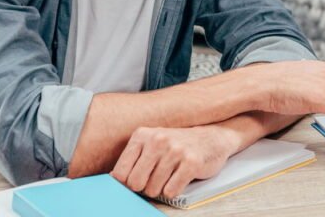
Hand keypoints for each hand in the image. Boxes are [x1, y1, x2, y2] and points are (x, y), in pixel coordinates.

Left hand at [111, 125, 236, 199]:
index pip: (120, 173)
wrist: (212, 137)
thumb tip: (112, 180)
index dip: (127, 182)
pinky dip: (174, 190)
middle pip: (135, 183)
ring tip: (170, 175)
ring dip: (161, 188)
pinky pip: (171, 191)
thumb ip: (132, 159)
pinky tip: (180, 177)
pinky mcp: (191, 162)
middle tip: (155, 178)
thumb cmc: (177, 145)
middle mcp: (158, 140)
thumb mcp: (151, 144)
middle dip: (144, 187)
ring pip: (153, 189)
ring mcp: (175, 150)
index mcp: (142, 135)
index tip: (136, 179)